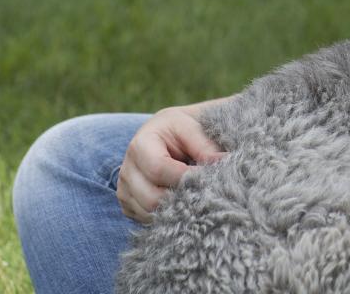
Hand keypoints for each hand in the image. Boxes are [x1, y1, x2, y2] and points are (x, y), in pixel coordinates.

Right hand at [116, 105, 227, 222]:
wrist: (165, 136)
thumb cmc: (180, 130)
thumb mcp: (192, 129)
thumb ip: (206, 147)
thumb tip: (225, 163)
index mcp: (140, 145)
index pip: (159, 170)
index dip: (187, 178)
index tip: (212, 179)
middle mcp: (127, 170)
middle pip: (152, 198)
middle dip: (182, 198)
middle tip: (206, 193)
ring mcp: (124, 190)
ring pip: (149, 214)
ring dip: (176, 210)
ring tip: (196, 197)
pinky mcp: (128, 205)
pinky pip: (147, 220)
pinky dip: (166, 217)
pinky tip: (182, 203)